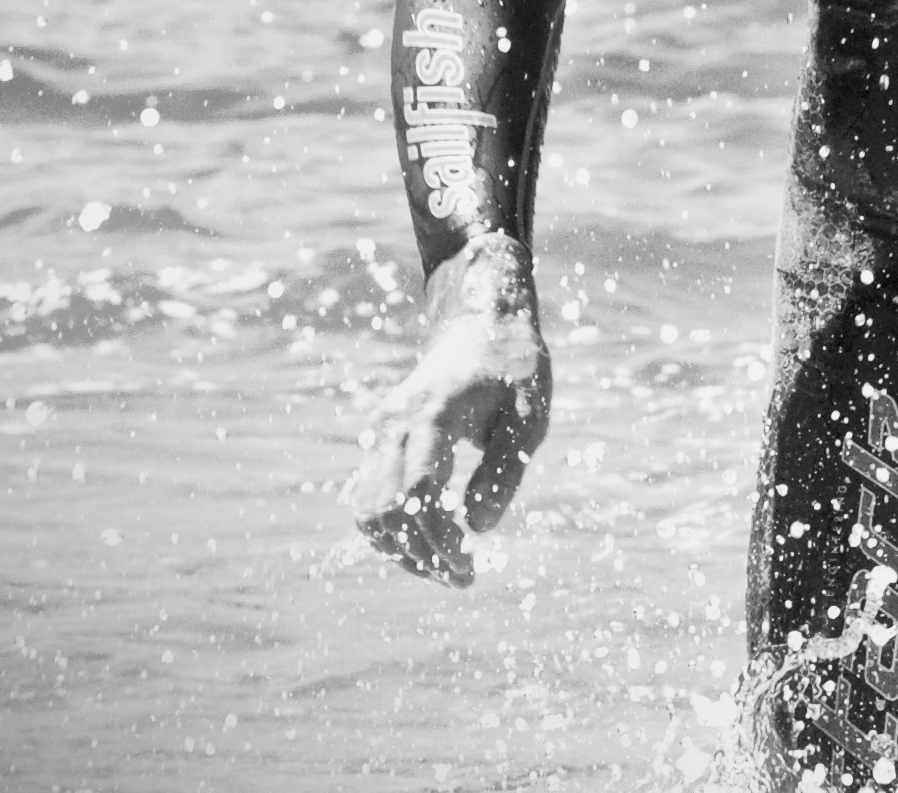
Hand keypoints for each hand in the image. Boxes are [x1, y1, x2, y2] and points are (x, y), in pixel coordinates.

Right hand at [347, 240, 553, 585]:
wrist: (481, 320)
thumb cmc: (513, 367)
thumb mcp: (529, 415)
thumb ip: (505, 470)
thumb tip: (479, 529)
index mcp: (433, 413)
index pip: (418, 493)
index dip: (438, 540)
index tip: (470, 567)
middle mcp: (394, 422)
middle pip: (384, 510)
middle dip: (419, 555)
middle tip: (462, 577)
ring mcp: (381, 430)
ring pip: (368, 510)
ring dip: (401, 549)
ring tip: (446, 568)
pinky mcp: (380, 439)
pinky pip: (368, 497)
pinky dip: (390, 530)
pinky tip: (428, 545)